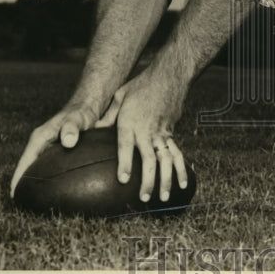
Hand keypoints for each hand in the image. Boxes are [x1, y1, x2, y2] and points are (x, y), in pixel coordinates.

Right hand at [9, 101, 98, 197]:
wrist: (89, 105)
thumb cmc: (81, 111)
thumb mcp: (77, 119)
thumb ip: (72, 128)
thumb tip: (68, 141)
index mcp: (39, 138)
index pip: (24, 162)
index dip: (18, 180)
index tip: (13, 197)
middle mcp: (40, 144)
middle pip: (28, 168)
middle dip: (24, 185)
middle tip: (23, 206)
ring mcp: (48, 148)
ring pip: (37, 169)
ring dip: (35, 183)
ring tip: (35, 203)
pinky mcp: (57, 151)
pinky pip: (48, 167)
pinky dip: (47, 178)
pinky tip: (53, 191)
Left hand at [97, 64, 188, 203]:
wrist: (169, 75)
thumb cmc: (141, 85)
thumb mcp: (120, 96)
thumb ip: (108, 116)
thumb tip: (91, 130)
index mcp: (131, 122)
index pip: (126, 146)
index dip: (125, 163)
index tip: (123, 180)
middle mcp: (148, 130)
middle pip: (149, 158)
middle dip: (147, 180)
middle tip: (143, 198)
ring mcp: (162, 133)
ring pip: (166, 160)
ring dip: (166, 180)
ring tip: (163, 198)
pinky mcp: (172, 133)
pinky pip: (177, 154)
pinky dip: (181, 170)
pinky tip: (183, 185)